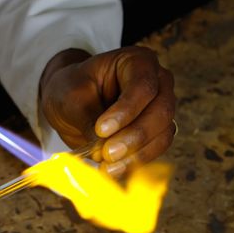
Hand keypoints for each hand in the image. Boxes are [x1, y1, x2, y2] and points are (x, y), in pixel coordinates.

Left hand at [39, 46, 175, 175]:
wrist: (71, 102)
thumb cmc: (71, 88)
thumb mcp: (71, 96)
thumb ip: (88, 118)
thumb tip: (103, 149)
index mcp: (137, 61)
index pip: (143, 86)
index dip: (126, 111)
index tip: (101, 130)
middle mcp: (157, 82)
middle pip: (161, 111)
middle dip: (135, 136)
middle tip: (107, 154)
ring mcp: (160, 108)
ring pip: (163, 134)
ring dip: (137, 155)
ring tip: (108, 167)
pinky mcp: (156, 133)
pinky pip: (156, 150)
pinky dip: (137, 163)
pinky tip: (114, 170)